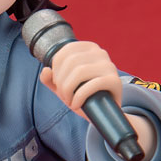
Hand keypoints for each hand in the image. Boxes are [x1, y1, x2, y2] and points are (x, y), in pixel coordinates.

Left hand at [39, 42, 157, 160]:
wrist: (103, 112)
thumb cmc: (83, 96)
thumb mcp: (63, 87)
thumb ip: (51, 79)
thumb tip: (45, 71)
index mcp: (88, 48)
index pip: (65, 52)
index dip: (56, 70)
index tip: (58, 84)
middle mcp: (100, 53)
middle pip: (71, 62)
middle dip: (62, 83)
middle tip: (64, 96)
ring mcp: (109, 66)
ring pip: (80, 72)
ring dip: (68, 90)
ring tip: (69, 101)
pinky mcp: (115, 81)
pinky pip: (92, 85)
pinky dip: (79, 97)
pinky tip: (76, 104)